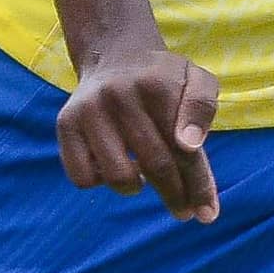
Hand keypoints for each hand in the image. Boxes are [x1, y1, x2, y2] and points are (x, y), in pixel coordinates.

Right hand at [55, 37, 222, 223]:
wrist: (116, 58)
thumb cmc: (163, 80)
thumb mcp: (196, 79)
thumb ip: (202, 108)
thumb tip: (189, 145)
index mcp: (157, 85)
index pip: (183, 149)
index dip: (198, 185)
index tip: (207, 214)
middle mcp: (119, 95)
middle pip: (155, 165)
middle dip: (175, 195)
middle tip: (183, 211)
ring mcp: (89, 110)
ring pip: (118, 177)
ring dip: (136, 187)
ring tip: (144, 176)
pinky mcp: (66, 123)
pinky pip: (83, 177)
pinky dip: (101, 181)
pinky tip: (114, 166)